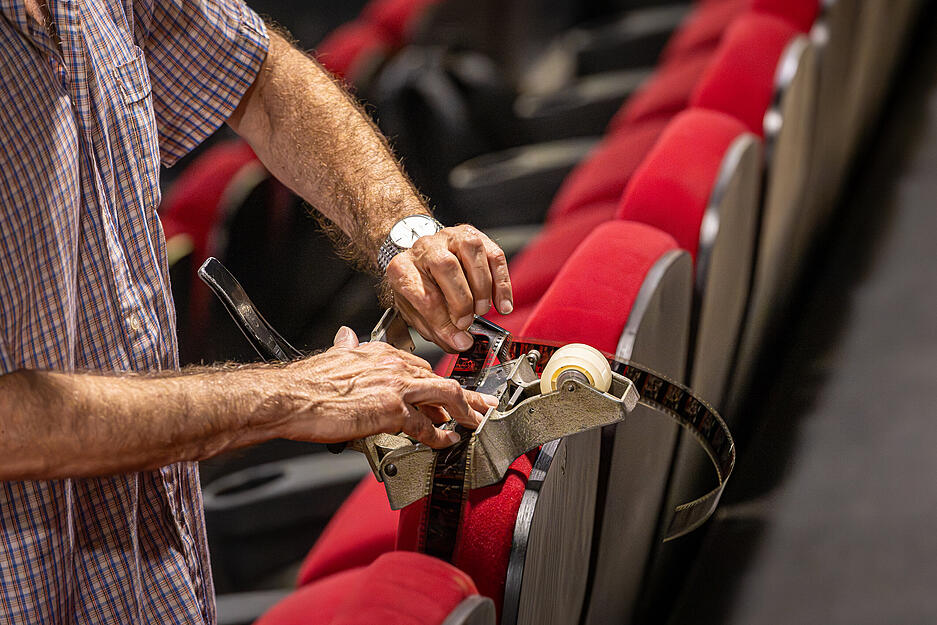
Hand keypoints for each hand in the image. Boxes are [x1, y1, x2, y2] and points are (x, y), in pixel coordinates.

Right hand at [273, 327, 496, 447]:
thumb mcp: (332, 356)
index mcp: (380, 352)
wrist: (290, 397)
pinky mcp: (392, 410)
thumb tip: (347, 338)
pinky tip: (448, 441)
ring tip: (477, 422)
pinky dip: (440, 435)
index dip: (437, 381)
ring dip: (466, 411)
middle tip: (484, 405)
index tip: (449, 391)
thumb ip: (346, 349)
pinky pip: (426, 425)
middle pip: (440, 379)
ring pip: (445, 395)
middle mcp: (393, 365)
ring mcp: (395, 387)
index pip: (420, 365)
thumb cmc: (306, 383)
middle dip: (466, 394)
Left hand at [385, 225, 512, 351]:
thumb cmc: (417, 287)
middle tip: (468, 322)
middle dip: (462, 301)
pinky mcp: (472, 235)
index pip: (422, 294)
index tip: (458, 338)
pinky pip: (493, 254)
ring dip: (483, 287)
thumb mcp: (415, 311)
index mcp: (402, 269)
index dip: (443, 321)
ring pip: (471, 252)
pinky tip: (502, 302)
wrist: (417, 258)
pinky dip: (502, 282)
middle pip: (446, 267)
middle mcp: (424, 248)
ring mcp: (449, 238)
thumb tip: (461, 342)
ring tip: (482, 309)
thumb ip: (436, 329)